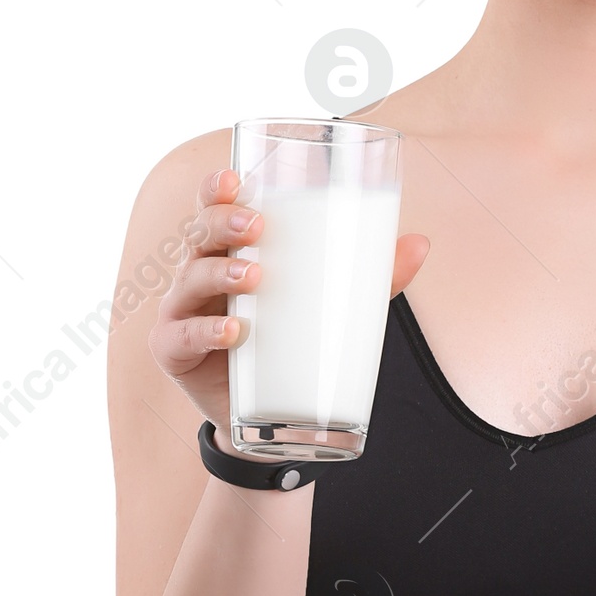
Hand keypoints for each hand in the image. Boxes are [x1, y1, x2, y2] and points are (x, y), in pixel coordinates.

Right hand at [148, 166, 429, 438]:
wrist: (266, 418)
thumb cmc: (291, 341)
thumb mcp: (331, 306)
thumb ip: (372, 277)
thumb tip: (421, 243)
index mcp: (229, 251)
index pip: (213, 209)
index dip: (215, 189)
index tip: (233, 177)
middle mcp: (198, 274)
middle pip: (197, 234)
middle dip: (222, 223)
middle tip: (257, 227)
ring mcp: (183, 312)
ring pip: (190, 279)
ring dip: (220, 272)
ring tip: (254, 276)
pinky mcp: (174, 352)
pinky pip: (183, 337)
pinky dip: (207, 331)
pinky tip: (233, 329)